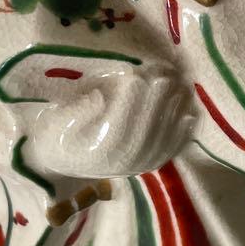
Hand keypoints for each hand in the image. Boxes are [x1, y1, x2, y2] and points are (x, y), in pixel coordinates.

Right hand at [30, 66, 193, 178]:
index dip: (128, 104)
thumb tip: (99, 98)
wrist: (59, 161)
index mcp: (92, 153)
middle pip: (142, 135)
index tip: (134, 78)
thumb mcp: (54, 124)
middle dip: (155, 106)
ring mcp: (132, 167)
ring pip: (157, 144)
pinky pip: (166, 153)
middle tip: (164, 78)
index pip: (116, 129)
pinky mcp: (143, 165)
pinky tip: (190, 117)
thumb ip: (75, 113)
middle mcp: (115, 165)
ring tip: (179, 89)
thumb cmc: (55, 135)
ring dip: (171, 116)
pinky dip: (181, 136)